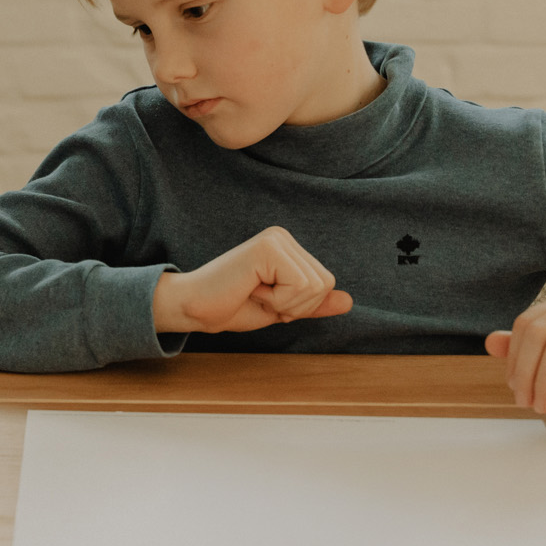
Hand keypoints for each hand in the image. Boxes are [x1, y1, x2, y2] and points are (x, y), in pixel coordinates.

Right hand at [152, 225, 352, 334]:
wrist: (196, 309)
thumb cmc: (232, 305)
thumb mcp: (281, 308)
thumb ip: (312, 304)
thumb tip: (349, 301)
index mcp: (288, 247)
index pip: (326, 282)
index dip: (302, 305)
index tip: (268, 299)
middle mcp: (283, 236)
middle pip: (325, 283)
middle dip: (296, 305)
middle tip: (260, 297)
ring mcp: (275, 239)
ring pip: (314, 286)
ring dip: (284, 302)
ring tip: (254, 291)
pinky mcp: (267, 248)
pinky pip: (299, 285)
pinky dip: (276, 299)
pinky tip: (250, 288)